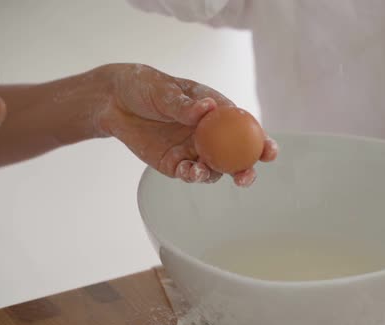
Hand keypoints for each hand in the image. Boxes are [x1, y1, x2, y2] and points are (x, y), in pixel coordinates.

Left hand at [97, 64, 277, 186]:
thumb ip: (184, 104)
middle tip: (246, 177)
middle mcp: (210, 135)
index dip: (262, 142)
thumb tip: (206, 109)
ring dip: (216, 175)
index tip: (270, 152)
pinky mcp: (174, 164)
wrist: (114, 101)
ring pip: (214, 170)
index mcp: (218, 113)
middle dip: (246, 170)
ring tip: (204, 171)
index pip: (246, 129)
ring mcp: (194, 151)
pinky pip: (189, 173)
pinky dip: (193, 176)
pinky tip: (190, 172)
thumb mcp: (165, 90)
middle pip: (236, 157)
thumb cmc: (146, 86)